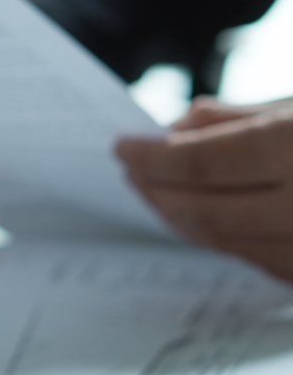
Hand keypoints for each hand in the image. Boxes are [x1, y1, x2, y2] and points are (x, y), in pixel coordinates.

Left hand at [115, 96, 292, 281]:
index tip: (122, 148)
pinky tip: (199, 212)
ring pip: (222, 240)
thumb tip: (179, 128)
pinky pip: (253, 257)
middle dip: (156, 188)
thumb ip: (243, 117)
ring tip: (155, 189)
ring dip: (178, 214)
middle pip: (203, 208)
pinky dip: (217, 232)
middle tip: (131, 170)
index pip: (201, 162)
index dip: (153, 157)